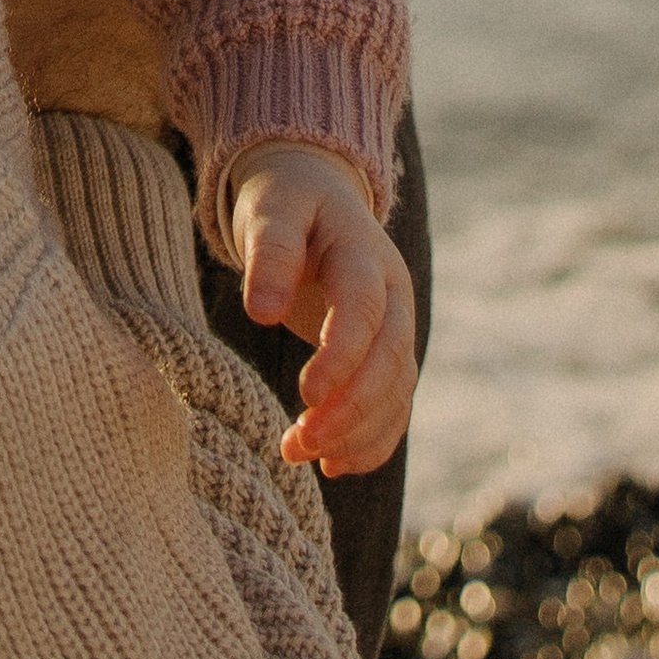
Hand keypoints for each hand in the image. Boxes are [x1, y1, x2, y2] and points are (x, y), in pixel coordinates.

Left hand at [230, 142, 417, 478]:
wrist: (314, 192)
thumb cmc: (286, 201)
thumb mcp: (272, 209)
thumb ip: (271, 253)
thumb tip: (262, 312)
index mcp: (365, 253)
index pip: (364, 309)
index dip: (342, 355)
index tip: (306, 395)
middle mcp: (392, 294)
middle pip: (388, 358)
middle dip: (351, 408)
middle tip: (299, 442)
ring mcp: (395, 326)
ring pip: (395, 390)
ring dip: (356, 432)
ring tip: (298, 455)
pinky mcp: (386, 353)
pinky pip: (393, 405)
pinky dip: (370, 441)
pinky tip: (332, 466)